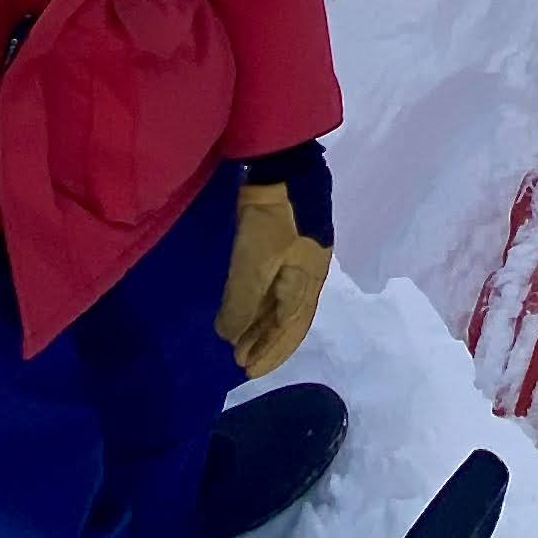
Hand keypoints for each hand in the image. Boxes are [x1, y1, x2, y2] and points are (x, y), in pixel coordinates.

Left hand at [218, 150, 334, 378]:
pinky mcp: (281, 243)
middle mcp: (306, 276)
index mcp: (308, 283)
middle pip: (287, 320)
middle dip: (265, 343)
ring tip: (238, 342)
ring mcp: (296, 259)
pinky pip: (272, 286)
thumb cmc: (273, 219)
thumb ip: (242, 302)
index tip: (247, 370)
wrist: (284, 167)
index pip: (290, 329)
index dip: (270, 352)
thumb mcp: (255, 263)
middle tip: (240, 362)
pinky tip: (243, 308)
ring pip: (279, 304)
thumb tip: (229, 337)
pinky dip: (258, 303)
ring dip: (260, 325)